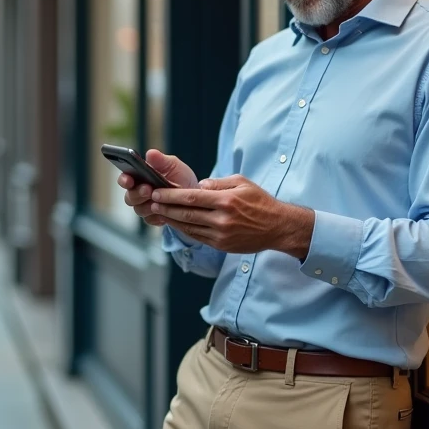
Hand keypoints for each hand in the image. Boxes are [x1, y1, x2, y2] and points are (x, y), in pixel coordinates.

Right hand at [118, 149, 198, 226]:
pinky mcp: (153, 218)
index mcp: (139, 177)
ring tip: (158, 200)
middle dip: (137, 193)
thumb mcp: (173, 165)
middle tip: (148, 189)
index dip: (124, 180)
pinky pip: (150, 219)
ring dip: (147, 205)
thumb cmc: (181, 177)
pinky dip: (157, 215)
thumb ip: (161, 160)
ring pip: (138, 209)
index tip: (128, 179)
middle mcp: (138, 193)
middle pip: (129, 197)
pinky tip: (164, 211)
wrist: (194, 195)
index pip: (125, 179)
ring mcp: (145, 207)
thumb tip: (150, 153)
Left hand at [149, 175, 314, 256]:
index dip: (171, 195)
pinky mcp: (222, 245)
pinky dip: (184, 230)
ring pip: (189, 227)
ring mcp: (221, 234)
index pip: (191, 197)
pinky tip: (175, 223)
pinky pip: (197, 237)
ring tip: (158, 212)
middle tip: (151, 201)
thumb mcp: (242, 183)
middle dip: (166, 207)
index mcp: (226, 200)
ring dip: (171, 220)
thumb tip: (199, 185)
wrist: (277, 227)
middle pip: (186, 213)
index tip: (157, 192)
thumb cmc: (259, 201)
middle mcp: (222, 219)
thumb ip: (218, 183)